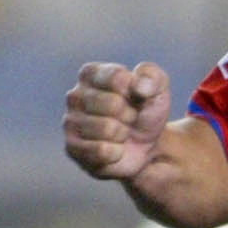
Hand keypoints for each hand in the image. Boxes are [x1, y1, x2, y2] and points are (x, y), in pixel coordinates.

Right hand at [65, 62, 172, 181]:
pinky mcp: (72, 148)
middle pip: (113, 103)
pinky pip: (101, 150)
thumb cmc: (145, 112)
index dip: (136, 91)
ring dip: (123, 134)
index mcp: (90, 74)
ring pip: (107, 128)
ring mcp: (70, 122)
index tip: (135, 96)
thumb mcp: (157, 90)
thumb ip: (152, 76)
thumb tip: (139, 87)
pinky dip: (116, 152)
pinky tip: (114, 149)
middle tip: (129, 118)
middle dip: (130, 114)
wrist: (145, 147)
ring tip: (121, 133)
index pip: (117, 77)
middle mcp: (74, 95)